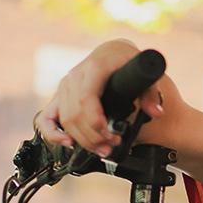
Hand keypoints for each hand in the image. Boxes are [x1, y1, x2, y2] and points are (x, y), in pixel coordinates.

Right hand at [34, 39, 163, 157]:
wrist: (113, 52)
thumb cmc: (128, 61)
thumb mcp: (144, 72)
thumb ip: (152, 93)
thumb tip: (156, 112)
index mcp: (95, 67)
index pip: (87, 98)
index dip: (96, 122)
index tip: (111, 135)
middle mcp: (75, 76)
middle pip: (75, 114)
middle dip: (93, 136)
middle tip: (112, 147)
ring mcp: (65, 86)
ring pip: (65, 119)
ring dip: (82, 139)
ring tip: (103, 149)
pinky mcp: (60, 95)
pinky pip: (46, 117)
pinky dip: (53, 133)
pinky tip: (68, 144)